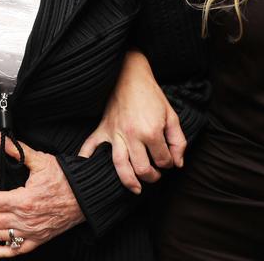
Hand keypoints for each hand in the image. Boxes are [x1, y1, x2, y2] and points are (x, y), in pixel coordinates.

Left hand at [0, 134, 83, 256]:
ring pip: (0, 235)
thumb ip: (17, 150)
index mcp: (24, 199)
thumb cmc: (65, 179)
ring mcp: (32, 231)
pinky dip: (2, 253)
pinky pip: (17, 250)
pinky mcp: (39, 238)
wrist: (86, 197)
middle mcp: (26, 218)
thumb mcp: (40, 161)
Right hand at [77, 51, 183, 193]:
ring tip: (136, 188)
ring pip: (119, 165)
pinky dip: (86, 159)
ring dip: (129, 181)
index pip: (163, 160)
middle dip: (152, 176)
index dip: (169, 163)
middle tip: (155, 174)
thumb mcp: (171, 115)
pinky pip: (90, 146)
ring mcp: (115, 133)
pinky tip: (88, 169)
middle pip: (142, 169)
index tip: (168, 160)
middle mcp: (132, 135)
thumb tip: (177, 163)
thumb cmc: (151, 95)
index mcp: (151, 132)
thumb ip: (178, 141)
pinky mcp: (103, 128)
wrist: (129, 74)